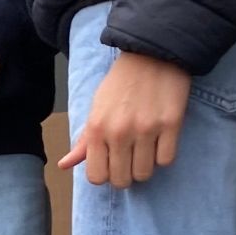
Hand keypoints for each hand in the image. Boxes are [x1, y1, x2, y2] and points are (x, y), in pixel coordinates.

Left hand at [59, 51, 191, 187]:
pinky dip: (163, 156)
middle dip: (125, 175)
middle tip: (130, 160)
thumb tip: (64, 165)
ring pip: (145, 174)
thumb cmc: (120, 84)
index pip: (96, 177)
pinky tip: (160, 142)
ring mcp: (146, 129)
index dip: (105, 175)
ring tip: (145, 151)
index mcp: (97, 130)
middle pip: (121, 180)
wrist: (152, 54)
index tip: (112, 165)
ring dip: (145, 167)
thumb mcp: (96, 110)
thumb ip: (84, 141)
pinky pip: (166, 160)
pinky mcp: (171, 124)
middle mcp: (119, 132)